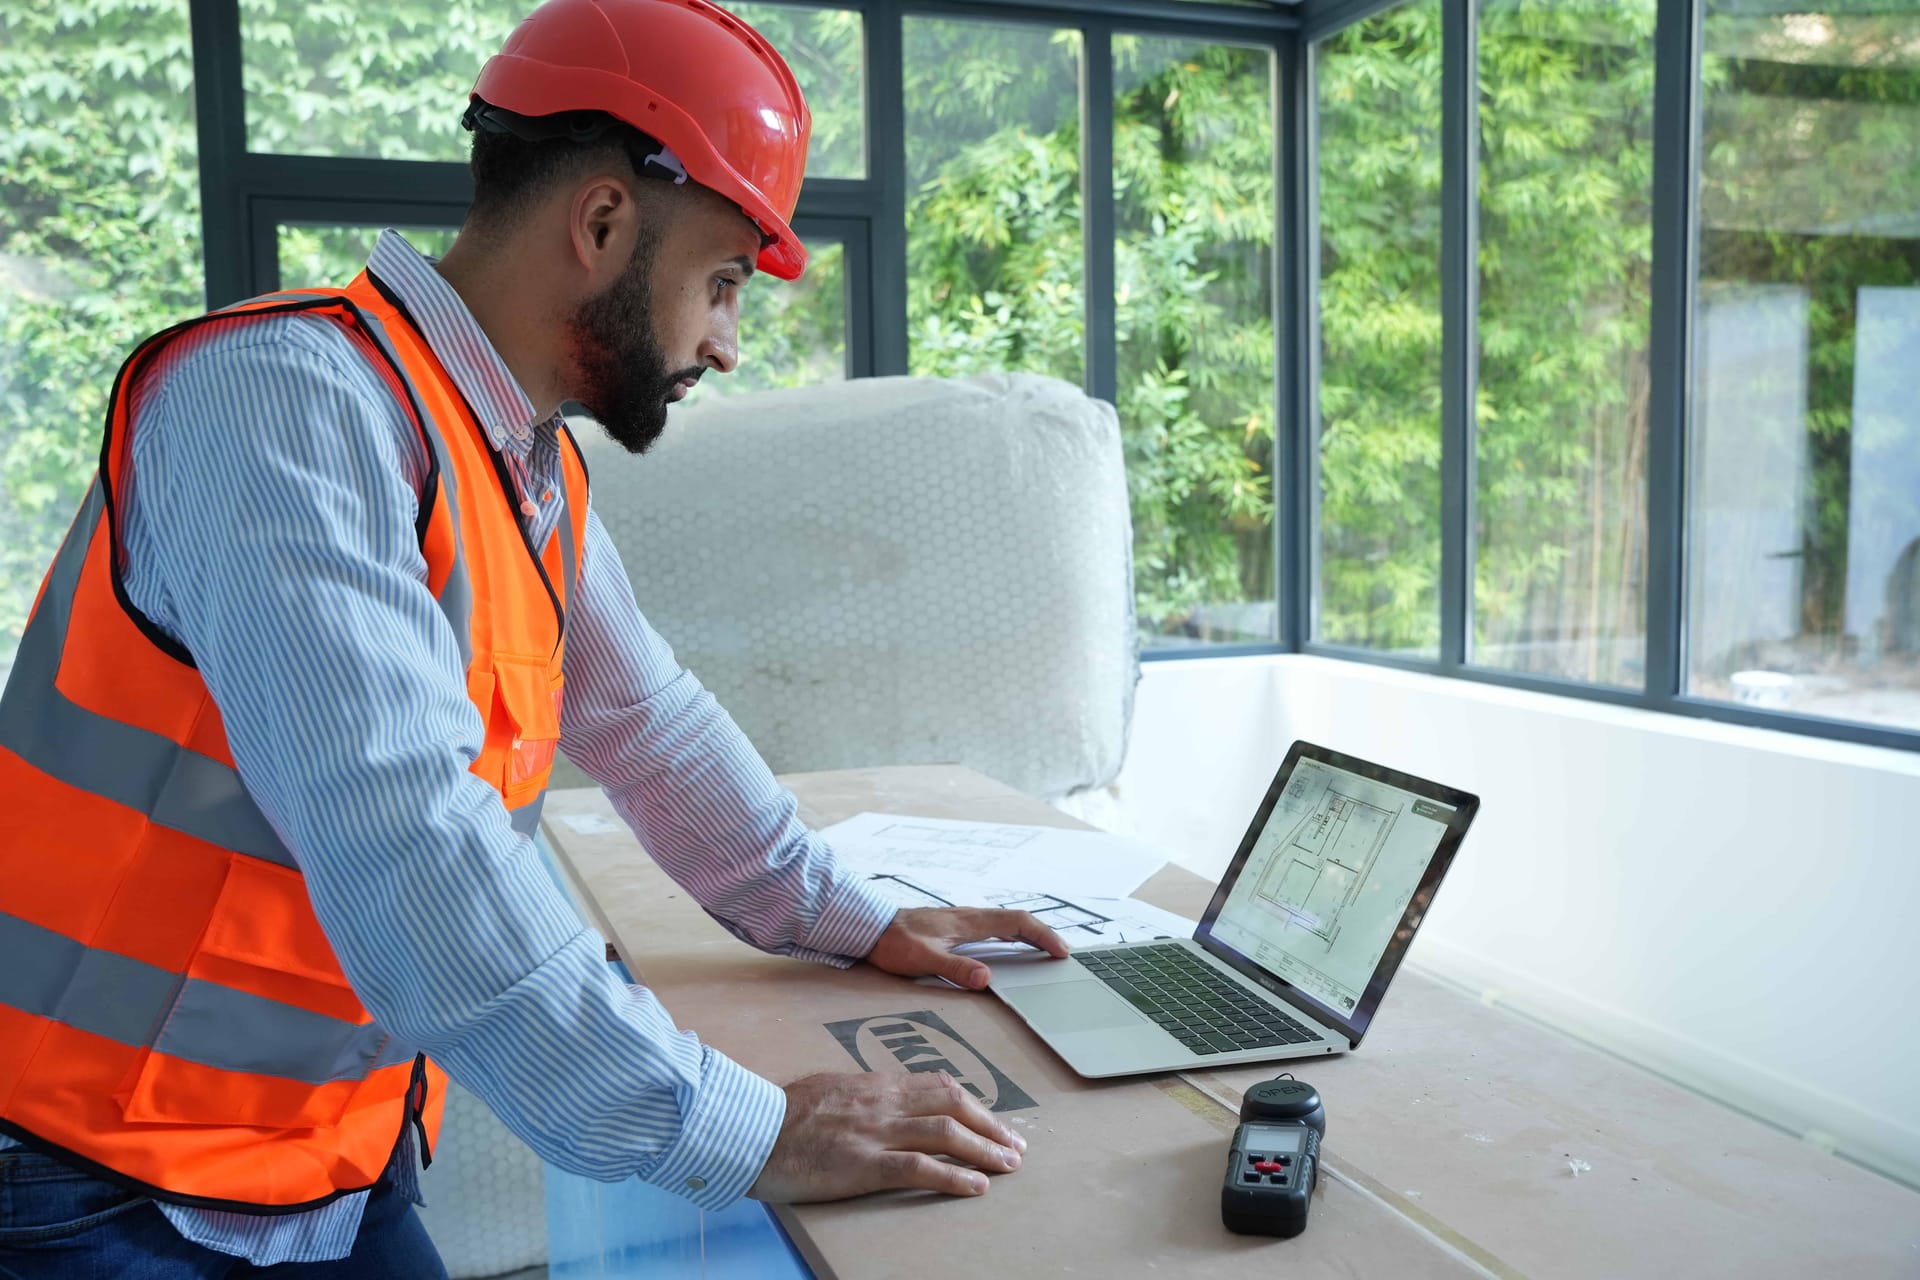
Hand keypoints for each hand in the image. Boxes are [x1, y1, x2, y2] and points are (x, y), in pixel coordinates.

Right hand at [748, 1070, 1027, 1201]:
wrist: (749, 1129)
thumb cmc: (780, 1114)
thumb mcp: (827, 1090)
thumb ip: (858, 1095)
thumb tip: (876, 1100)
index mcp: (874, 1085)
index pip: (936, 1086)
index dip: (972, 1103)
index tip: (992, 1120)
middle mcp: (882, 1103)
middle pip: (952, 1104)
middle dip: (990, 1125)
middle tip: (1015, 1145)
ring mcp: (875, 1132)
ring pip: (945, 1133)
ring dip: (985, 1150)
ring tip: (1008, 1166)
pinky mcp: (863, 1164)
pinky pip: (919, 1168)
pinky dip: (953, 1177)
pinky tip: (976, 1188)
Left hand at [865, 907, 1069, 989]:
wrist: (869, 927)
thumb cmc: (895, 943)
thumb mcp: (925, 960)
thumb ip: (956, 969)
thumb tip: (987, 978)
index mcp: (969, 922)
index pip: (1017, 923)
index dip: (1042, 935)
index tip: (1061, 951)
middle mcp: (969, 916)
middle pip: (1015, 919)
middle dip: (1041, 933)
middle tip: (1060, 952)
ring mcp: (961, 918)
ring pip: (1004, 920)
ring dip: (1026, 933)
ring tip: (1041, 948)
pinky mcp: (952, 924)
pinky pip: (991, 925)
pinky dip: (1009, 933)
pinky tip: (1006, 945)